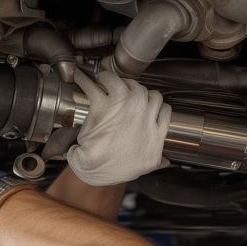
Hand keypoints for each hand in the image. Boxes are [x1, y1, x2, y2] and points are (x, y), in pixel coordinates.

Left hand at [67, 69, 170, 185]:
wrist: (97, 167)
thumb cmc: (119, 168)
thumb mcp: (147, 165)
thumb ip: (158, 160)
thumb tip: (166, 161)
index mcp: (156, 129)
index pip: (164, 108)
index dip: (153, 104)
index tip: (146, 103)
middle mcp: (143, 113)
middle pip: (143, 90)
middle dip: (133, 89)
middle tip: (122, 92)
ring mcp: (125, 106)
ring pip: (125, 81)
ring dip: (113, 79)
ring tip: (104, 81)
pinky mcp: (103, 103)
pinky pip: (96, 84)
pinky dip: (85, 79)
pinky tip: (80, 77)